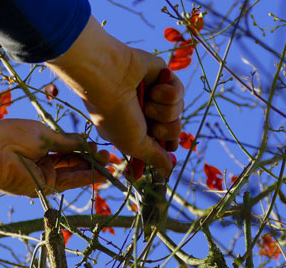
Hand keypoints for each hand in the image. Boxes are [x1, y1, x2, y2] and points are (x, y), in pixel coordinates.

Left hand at [0, 119, 107, 195]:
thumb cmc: (14, 136)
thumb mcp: (45, 135)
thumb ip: (67, 141)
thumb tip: (85, 142)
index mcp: (39, 144)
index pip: (66, 148)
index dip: (82, 148)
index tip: (96, 146)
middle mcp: (42, 161)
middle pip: (71, 162)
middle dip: (90, 160)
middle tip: (108, 157)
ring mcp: (43, 174)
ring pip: (72, 173)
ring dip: (90, 170)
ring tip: (108, 165)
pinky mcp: (44, 186)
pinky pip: (68, 182)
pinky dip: (83, 179)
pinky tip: (98, 175)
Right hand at [46, 16, 183, 176]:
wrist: (107, 77)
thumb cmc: (114, 114)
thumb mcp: (134, 144)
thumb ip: (155, 157)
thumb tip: (168, 172)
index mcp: (136, 128)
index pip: (165, 142)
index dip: (168, 143)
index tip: (162, 143)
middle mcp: (146, 112)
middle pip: (175, 129)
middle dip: (165, 128)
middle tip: (149, 122)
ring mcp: (155, 93)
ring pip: (178, 111)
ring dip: (163, 110)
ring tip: (145, 101)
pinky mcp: (162, 76)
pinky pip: (178, 92)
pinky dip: (167, 93)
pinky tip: (152, 87)